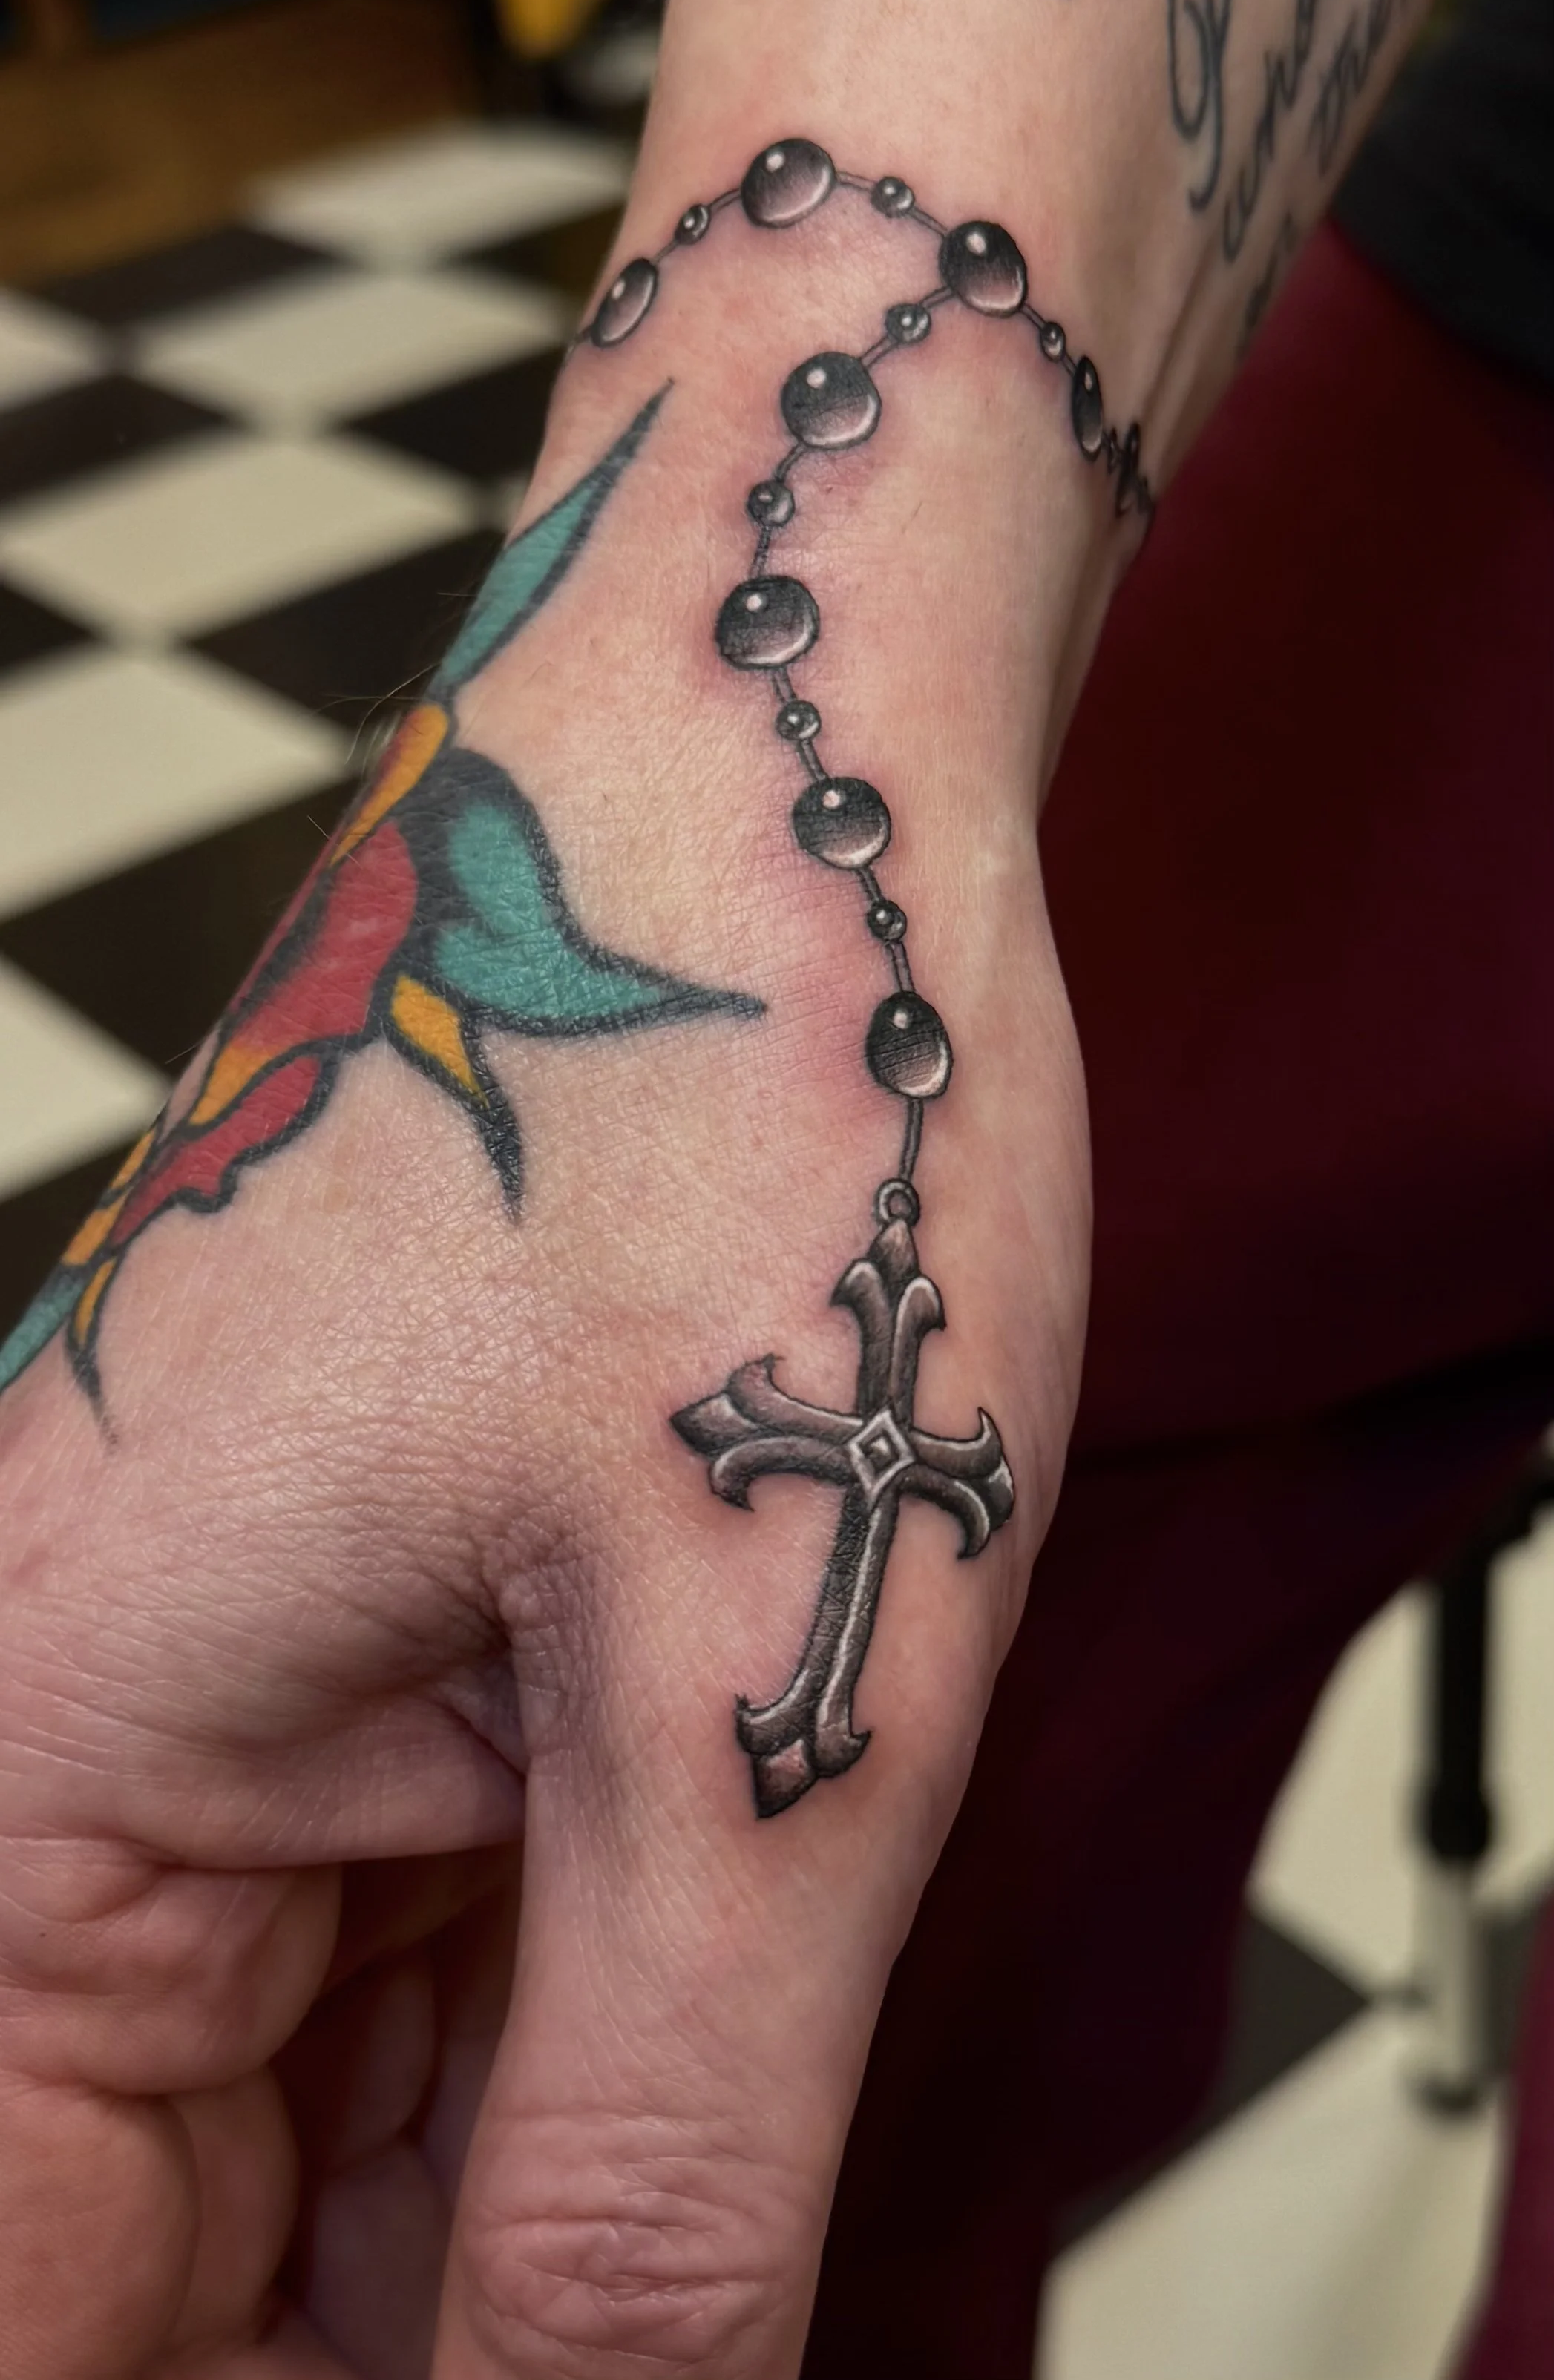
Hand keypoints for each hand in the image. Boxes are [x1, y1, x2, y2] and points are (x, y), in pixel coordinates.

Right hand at [0, 328, 1090, 2376]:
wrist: (763, 790)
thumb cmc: (731, 1128)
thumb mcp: (738, 1712)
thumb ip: (642, 2165)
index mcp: (32, 1786)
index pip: (30, 2320)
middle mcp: (65, 1754)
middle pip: (142, 2250)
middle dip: (401, 2333)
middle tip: (669, 2316)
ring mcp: (207, 1697)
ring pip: (295, 2138)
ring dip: (495, 2230)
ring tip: (709, 2170)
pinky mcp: (354, 1649)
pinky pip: (401, 1975)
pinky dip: (546, 2072)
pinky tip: (703, 2045)